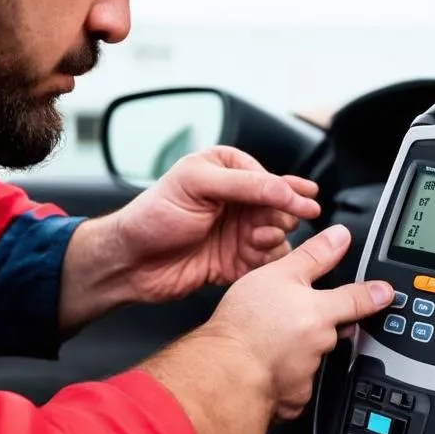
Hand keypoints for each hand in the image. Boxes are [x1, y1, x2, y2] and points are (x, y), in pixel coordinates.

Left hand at [110, 146, 321, 302]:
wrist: (131, 263)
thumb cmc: (152, 216)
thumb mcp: (196, 184)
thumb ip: (244, 184)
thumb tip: (284, 189)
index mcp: (228, 170)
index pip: (271, 179)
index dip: (288, 192)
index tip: (304, 203)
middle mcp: (237, 200)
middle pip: (281, 207)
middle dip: (282, 216)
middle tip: (270, 225)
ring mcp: (239, 231)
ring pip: (280, 235)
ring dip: (273, 238)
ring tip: (255, 241)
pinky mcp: (238, 261)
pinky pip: (268, 261)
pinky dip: (267, 261)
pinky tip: (253, 258)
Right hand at [204, 224, 393, 420]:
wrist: (225, 371)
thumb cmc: (245, 324)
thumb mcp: (278, 274)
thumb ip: (312, 256)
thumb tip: (339, 237)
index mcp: (321, 313)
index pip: (358, 301)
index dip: (375, 296)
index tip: (387, 294)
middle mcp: (321, 344)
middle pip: (331, 332)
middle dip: (319, 327)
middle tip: (291, 321)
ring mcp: (309, 374)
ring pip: (311, 359)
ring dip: (298, 352)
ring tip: (268, 342)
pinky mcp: (294, 398)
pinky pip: (295, 387)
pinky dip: (285, 379)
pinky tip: (265, 367)